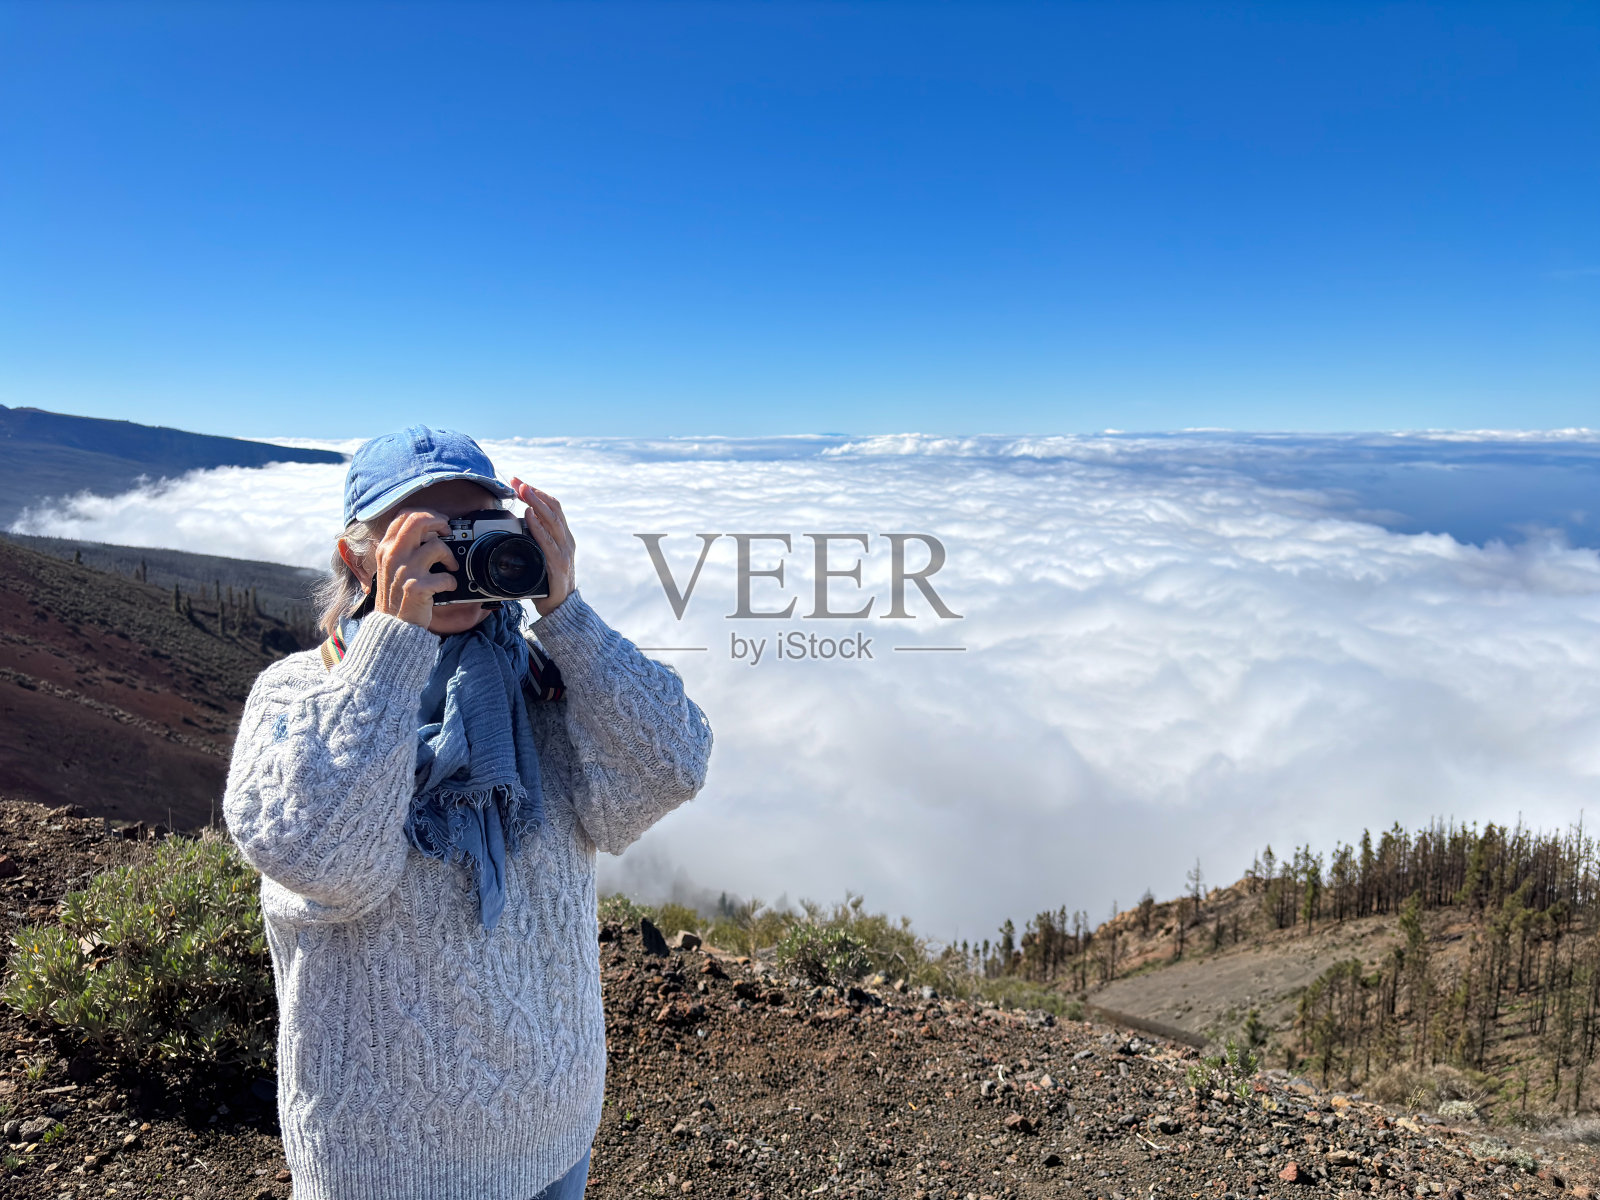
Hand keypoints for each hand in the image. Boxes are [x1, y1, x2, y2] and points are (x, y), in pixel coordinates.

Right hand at [369, 510, 457, 628]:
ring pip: (437, 546)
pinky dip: (452, 582)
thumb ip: (403, 547)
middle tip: (448, 533)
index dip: (427, 514)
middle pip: (418, 521)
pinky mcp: (416, 588)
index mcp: (386, 548)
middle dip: (440, 522)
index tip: (439, 523)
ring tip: (450, 567)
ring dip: (450, 557)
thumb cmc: (396, 595)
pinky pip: (445, 576)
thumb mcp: (390, 566)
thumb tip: (430, 531)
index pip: (404, 515)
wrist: (392, 626)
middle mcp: (394, 556)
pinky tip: (448, 587)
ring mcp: (405, 571)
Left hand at [508, 478, 575, 615]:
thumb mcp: (542, 556)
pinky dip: (538, 527)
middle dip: (534, 493)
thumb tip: (521, 521)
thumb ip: (535, 540)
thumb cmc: (549, 581)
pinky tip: (529, 518)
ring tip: (524, 491)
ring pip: (553, 521)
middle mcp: (566, 540)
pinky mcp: (558, 565)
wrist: (561, 607)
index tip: (520, 482)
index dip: (538, 492)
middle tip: (519, 482)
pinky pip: (548, 542)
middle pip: (553, 509)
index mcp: (562, 536)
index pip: (553, 507)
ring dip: (536, 503)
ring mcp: (564, 552)